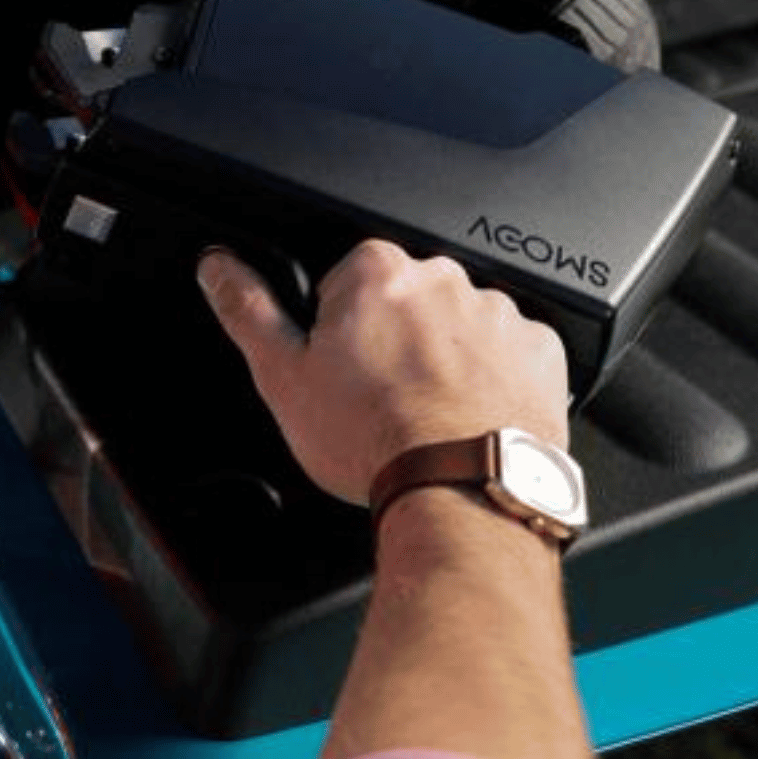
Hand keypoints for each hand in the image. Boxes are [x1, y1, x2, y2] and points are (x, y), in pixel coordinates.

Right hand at [197, 240, 568, 506]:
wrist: (461, 491)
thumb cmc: (375, 439)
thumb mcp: (283, 377)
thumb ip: (247, 310)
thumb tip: (218, 267)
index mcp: (376, 272)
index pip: (345, 283)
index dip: (337, 331)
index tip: (343, 370)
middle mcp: (443, 279)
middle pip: (406, 301)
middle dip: (394, 340)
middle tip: (382, 399)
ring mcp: (496, 313)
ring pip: (458, 327)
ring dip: (444, 359)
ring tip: (428, 415)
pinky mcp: (539, 350)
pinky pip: (509, 353)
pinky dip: (491, 379)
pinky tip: (467, 416)